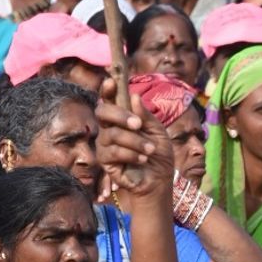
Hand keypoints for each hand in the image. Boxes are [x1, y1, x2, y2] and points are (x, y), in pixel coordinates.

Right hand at [96, 80, 174, 199]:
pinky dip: (131, 154)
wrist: (159, 179)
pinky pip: (113, 152)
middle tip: (138, 125)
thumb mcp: (157, 131)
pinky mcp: (105, 161)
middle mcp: (110, 128)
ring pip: (112, 134)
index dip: (108, 89)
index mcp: (122, 117)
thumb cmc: (158, 153)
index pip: (109, 99)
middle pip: (102, 112)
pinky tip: (142, 158)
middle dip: (120, 115)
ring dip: (135, 141)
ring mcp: (105, 144)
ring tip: (150, 150)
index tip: (112, 81)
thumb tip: (134, 96)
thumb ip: (145, 115)